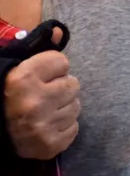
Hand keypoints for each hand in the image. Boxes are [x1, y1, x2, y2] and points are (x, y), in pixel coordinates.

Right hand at [4, 28, 79, 159]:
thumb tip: (60, 30)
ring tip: (43, 111)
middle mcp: (34, 102)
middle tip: (42, 95)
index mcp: (23, 78)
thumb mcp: (15, 67)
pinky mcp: (50, 145)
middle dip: (60, 88)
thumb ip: (38, 47)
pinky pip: (74, 127)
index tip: (39, 76)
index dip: (52, 68)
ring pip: (76, 106)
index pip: (62, 62)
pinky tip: (46, 126)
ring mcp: (43, 126)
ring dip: (63, 107)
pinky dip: (63, 126)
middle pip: (73, 84)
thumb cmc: (5, 95)